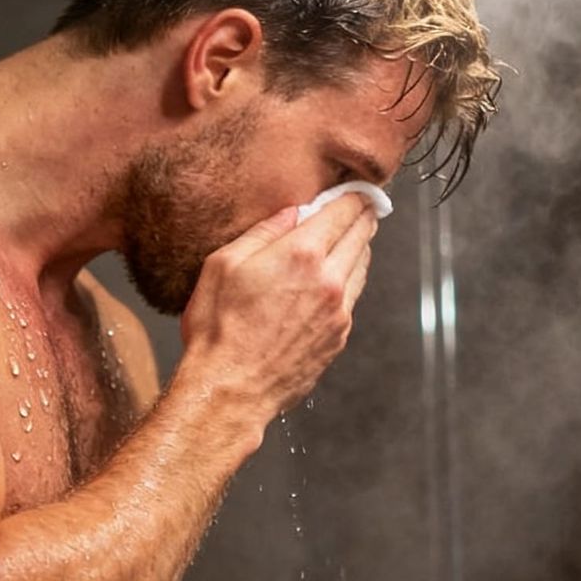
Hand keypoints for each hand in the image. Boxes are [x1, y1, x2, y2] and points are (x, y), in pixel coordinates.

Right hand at [179, 193, 377, 419]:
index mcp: (302, 253)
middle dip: (361, 216)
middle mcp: (330, 279)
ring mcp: (339, 311)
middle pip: (363, 233)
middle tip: (357, 207)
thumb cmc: (217, 330)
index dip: (352, 194)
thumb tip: (292, 213)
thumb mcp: (222, 265)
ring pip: (363, 265)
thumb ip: (263, 233)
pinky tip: (330, 282)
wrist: (228, 390)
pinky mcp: (338, 337)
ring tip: (345, 241)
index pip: (345, 209)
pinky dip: (348, 282)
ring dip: (357, 248)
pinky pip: (353, 298)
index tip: (353, 189)